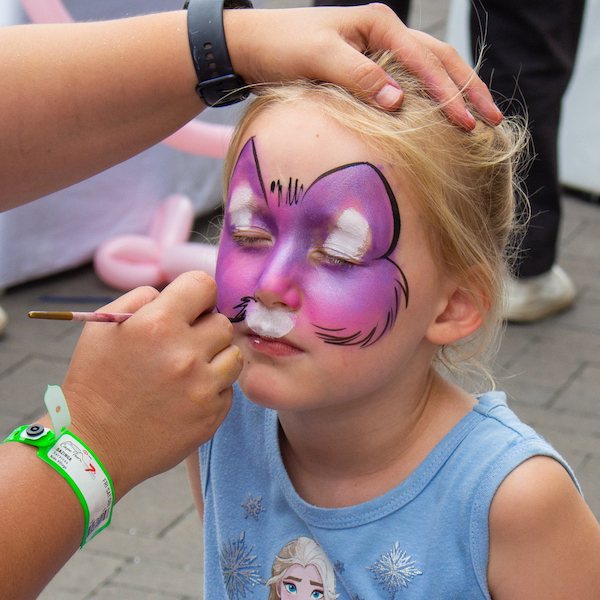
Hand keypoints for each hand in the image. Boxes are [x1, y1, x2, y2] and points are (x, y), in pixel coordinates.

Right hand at [59, 271, 240, 499]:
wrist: (92, 445)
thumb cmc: (94, 381)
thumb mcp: (104, 327)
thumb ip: (142, 298)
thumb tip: (173, 293)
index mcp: (158, 325)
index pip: (204, 285)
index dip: (197, 295)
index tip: (189, 308)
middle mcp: (186, 354)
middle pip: (222, 323)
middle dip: (204, 329)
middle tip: (182, 346)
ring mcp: (202, 387)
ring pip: (234, 355)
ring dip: (215, 358)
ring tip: (187, 371)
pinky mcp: (212, 415)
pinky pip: (228, 388)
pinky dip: (212, 388)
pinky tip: (186, 395)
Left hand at [225, 5, 502, 129]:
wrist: (255, 47)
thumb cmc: (283, 47)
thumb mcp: (319, 58)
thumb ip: (358, 76)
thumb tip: (399, 102)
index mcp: (379, 25)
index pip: (425, 61)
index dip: (449, 94)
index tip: (468, 123)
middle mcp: (385, 35)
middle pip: (439, 61)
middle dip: (468, 91)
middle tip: (493, 119)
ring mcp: (379, 51)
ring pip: (429, 70)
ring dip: (455, 94)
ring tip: (480, 117)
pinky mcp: (369, 69)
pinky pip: (408, 83)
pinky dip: (429, 98)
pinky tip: (441, 116)